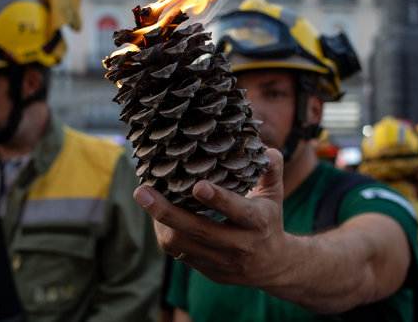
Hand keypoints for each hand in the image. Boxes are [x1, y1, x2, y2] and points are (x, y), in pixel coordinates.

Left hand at [133, 148, 290, 286]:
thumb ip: (271, 169)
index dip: (219, 199)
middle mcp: (240, 244)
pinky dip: (164, 232)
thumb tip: (266, 148)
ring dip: (159, 221)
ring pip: (181, 244)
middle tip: (142, 191)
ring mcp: (221, 261)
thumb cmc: (269, 221)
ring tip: (145, 197)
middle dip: (166, 211)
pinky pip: (177, 253)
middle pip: (198, 230)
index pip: (239, 211)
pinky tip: (156, 213)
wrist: (273, 267)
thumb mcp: (275, 195)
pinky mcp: (207, 270)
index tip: (197, 185)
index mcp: (259, 222)